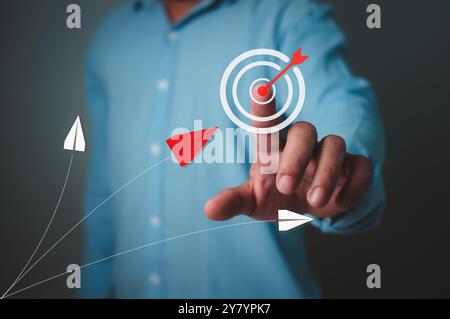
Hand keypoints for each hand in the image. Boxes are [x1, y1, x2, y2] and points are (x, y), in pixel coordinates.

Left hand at [204, 87, 372, 220]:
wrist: (308, 208)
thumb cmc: (276, 196)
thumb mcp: (253, 201)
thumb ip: (233, 201)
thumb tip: (209, 209)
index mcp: (274, 147)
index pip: (268, 123)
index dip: (264, 106)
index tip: (259, 89)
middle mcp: (302, 145)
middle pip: (305, 131)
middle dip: (296, 157)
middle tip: (284, 186)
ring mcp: (328, 153)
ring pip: (336, 144)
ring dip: (326, 173)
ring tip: (315, 201)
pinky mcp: (352, 167)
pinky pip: (362, 165)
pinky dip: (354, 184)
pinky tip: (340, 203)